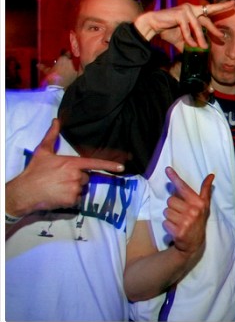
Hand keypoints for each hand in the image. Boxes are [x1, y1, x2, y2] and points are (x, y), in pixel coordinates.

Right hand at [5, 119, 124, 217]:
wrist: (24, 192)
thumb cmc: (34, 171)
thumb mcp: (42, 151)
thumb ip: (52, 136)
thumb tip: (56, 120)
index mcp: (72, 163)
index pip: (94, 164)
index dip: (109, 166)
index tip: (122, 168)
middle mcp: (76, 175)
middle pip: (86, 177)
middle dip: (77, 178)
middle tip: (61, 178)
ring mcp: (74, 189)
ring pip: (82, 189)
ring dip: (74, 188)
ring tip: (58, 187)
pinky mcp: (71, 201)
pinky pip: (77, 200)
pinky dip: (70, 199)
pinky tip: (58, 195)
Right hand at [38, 51, 77, 87]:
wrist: (59, 87)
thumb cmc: (52, 77)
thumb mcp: (47, 72)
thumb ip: (43, 67)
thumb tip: (38, 65)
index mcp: (63, 59)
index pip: (66, 53)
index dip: (65, 53)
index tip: (63, 54)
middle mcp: (70, 62)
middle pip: (70, 59)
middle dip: (67, 60)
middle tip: (63, 63)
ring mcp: (75, 68)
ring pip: (73, 65)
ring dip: (70, 66)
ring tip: (66, 69)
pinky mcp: (77, 75)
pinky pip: (76, 71)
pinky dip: (73, 72)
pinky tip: (69, 74)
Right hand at [133, 1, 233, 50]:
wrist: (153, 25)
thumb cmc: (168, 30)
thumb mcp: (183, 39)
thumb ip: (192, 43)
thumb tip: (200, 53)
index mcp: (194, 11)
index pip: (210, 10)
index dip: (222, 7)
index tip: (234, 3)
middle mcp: (192, 8)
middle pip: (207, 19)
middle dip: (214, 29)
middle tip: (222, 37)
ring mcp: (186, 9)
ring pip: (197, 26)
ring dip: (200, 38)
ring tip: (204, 48)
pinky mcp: (180, 13)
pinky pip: (188, 28)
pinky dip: (189, 38)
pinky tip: (190, 44)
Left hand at [162, 167, 213, 260]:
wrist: (194, 243)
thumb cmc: (198, 220)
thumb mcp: (204, 205)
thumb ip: (205, 190)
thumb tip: (211, 175)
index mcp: (199, 202)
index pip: (184, 187)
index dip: (175, 178)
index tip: (167, 169)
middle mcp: (193, 211)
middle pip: (170, 200)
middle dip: (173, 206)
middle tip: (180, 213)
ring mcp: (186, 222)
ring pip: (166, 211)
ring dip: (170, 216)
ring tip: (178, 221)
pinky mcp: (178, 231)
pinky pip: (165, 222)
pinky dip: (168, 225)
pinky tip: (175, 228)